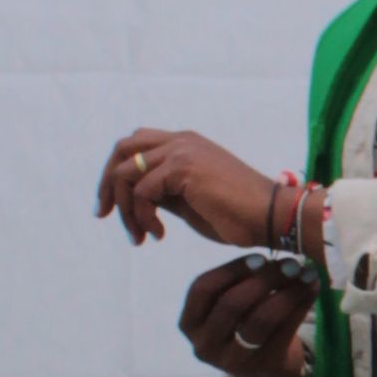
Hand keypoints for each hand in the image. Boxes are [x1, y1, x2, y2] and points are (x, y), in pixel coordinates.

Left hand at [98, 127, 294, 254]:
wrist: (271, 217)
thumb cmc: (238, 215)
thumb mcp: (190, 203)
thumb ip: (164, 193)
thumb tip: (137, 199)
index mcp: (185, 144)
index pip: (136, 146)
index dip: (116, 174)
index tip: (111, 209)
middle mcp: (180, 140)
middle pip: (122, 149)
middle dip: (107, 183)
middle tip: (105, 215)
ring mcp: (181, 151)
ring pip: (126, 172)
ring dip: (125, 209)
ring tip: (140, 235)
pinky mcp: (182, 168)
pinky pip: (142, 192)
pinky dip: (143, 217)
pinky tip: (159, 234)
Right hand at [181, 254, 313, 376]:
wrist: (264, 370)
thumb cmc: (241, 325)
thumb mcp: (227, 306)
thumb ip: (237, 282)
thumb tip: (271, 255)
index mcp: (190, 323)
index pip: (202, 289)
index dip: (231, 269)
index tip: (259, 257)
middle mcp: (206, 344)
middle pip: (233, 304)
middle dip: (264, 279)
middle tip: (290, 263)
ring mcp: (233, 360)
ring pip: (261, 320)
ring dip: (287, 292)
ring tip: (306, 274)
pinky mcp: (262, 365)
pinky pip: (284, 330)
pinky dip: (301, 305)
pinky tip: (312, 288)